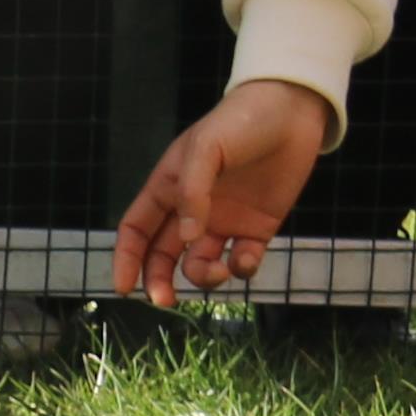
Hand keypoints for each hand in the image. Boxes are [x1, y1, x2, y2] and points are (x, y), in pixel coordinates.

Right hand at [115, 78, 333, 305]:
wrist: (291, 113)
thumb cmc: (238, 122)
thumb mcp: (205, 148)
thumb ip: (192, 193)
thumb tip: (188, 237)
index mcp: (168, 188)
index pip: (137, 230)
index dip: (127, 259)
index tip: (124, 288)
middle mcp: (192, 210)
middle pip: (164, 255)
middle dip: (159, 280)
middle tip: (165, 302)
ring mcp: (224, 221)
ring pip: (201, 263)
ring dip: (203, 276)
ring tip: (218, 270)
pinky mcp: (257, 229)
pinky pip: (242, 260)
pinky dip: (241, 268)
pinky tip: (244, 259)